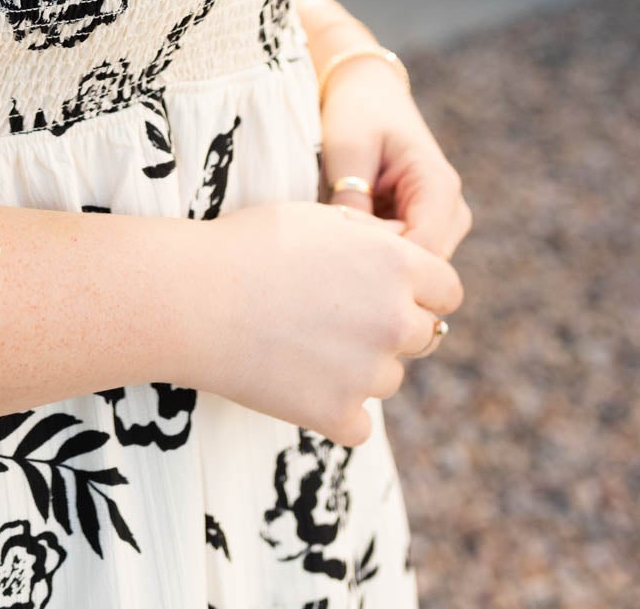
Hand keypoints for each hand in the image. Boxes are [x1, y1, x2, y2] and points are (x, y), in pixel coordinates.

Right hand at [195, 200, 463, 444]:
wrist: (191, 297)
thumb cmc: (247, 245)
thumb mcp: (317, 216)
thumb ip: (370, 236)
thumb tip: (402, 247)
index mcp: (395, 264)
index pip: (448, 290)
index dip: (422, 289)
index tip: (392, 291)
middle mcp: (393, 318)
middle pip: (424, 335)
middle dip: (393, 327)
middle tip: (338, 318)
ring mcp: (368, 372)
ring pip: (388, 378)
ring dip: (360, 367)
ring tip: (303, 343)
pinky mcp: (337, 414)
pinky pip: (358, 423)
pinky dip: (334, 411)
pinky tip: (297, 382)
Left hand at [319, 60, 473, 261]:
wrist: (366, 92)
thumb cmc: (356, 113)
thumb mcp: (348, 150)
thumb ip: (352, 202)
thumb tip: (348, 255)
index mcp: (439, 188)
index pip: (422, 253)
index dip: (379, 256)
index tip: (338, 234)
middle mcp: (452, 213)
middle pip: (419, 266)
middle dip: (374, 259)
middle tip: (329, 232)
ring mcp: (442, 225)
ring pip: (410, 267)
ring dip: (373, 255)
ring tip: (337, 223)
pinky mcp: (425, 228)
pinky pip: (402, 256)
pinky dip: (373, 248)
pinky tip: (347, 226)